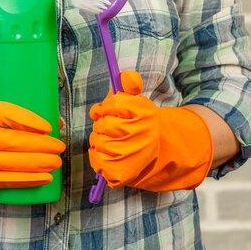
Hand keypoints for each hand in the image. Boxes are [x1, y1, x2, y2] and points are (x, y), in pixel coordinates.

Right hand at [0, 99, 65, 199]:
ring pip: (8, 164)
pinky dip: (26, 180)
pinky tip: (43, 178)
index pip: (2, 113)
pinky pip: (4, 181)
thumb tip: (54, 123)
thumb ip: (9, 117)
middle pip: (9, 141)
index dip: (28, 119)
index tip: (48, 126)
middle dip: (39, 145)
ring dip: (36, 164)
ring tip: (55, 162)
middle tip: (59, 146)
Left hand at [89, 71, 212, 191]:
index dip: (105, 107)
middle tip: (110, 127)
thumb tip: (126, 76)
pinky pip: (96, 160)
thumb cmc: (137, 124)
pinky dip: (96, 155)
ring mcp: (132, 157)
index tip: (107, 110)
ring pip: (98, 141)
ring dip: (98, 139)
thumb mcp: (136, 100)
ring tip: (109, 140)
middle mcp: (142, 136)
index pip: (114, 103)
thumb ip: (130, 83)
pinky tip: (105, 152)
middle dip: (101, 124)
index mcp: (146, 114)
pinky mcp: (121, 173)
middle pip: (104, 124)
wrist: (154, 154)